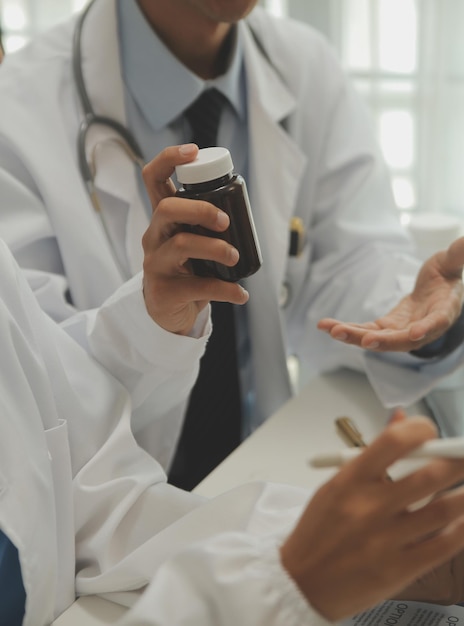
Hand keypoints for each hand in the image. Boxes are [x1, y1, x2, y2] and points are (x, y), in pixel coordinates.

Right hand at [141, 144, 247, 334]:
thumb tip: (245, 209)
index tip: (193, 151)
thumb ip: (207, 224)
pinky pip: (197, 286)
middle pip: (167, 208)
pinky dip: (226, 289)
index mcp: (163, 219)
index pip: (153, 178)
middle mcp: (154, 236)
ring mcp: (156, 263)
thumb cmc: (186, 269)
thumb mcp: (192, 240)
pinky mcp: (164, 290)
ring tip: (235, 257)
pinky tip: (240, 294)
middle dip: (201, 209)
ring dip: (216, 248)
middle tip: (226, 221)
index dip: (169, 159)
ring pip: (182, 244)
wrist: (167, 312)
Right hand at [280, 416, 463, 620]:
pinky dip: (462, 530)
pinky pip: (443, 546)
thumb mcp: (337, 486)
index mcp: (350, 480)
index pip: (392, 442)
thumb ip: (373, 454)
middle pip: (428, 475)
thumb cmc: (319, 530)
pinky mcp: (398, 570)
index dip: (420, 430)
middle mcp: (369, 507)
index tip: (430, 430)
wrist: (301, 583)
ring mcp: (385, 540)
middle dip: (458, 461)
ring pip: (443, 511)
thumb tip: (402, 419)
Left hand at [317, 237, 463, 351]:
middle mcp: (422, 329)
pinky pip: (365, 331)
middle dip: (382, 340)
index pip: (437, 322)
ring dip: (355, 336)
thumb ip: (459, 253)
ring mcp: (402, 331)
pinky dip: (347, 330)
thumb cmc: (446, 275)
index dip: (426, 328)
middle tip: (364, 340)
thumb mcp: (452, 260)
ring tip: (332, 330)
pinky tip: (326, 325)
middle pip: (402, 339)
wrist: (437, 291)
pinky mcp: (386, 328)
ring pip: (379, 339)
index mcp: (444, 312)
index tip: (415, 333)